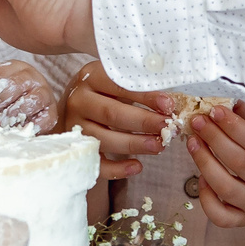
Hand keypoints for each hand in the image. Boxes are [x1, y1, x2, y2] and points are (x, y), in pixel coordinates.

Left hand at [0, 63, 63, 133]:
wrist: (32, 110)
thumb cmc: (9, 99)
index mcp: (16, 68)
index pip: (0, 74)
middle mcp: (33, 78)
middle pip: (16, 85)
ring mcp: (45, 95)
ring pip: (32, 101)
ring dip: (14, 114)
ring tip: (2, 123)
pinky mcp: (52, 113)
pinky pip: (44, 119)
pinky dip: (30, 126)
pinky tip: (17, 130)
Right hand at [64, 60, 167, 181]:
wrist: (75, 105)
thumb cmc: (104, 91)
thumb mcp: (117, 80)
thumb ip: (139, 86)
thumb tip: (170, 102)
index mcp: (91, 77)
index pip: (119, 86)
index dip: (145, 96)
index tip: (168, 105)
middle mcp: (78, 101)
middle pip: (111, 113)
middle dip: (144, 122)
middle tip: (168, 128)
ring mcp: (74, 127)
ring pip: (104, 139)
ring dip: (135, 144)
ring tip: (159, 146)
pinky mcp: (77, 149)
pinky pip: (97, 163)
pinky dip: (117, 168)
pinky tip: (137, 166)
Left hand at [187, 103, 244, 229]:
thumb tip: (225, 96)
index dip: (234, 126)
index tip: (214, 110)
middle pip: (239, 163)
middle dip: (214, 139)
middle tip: (197, 121)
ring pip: (226, 188)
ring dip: (204, 163)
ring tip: (192, 142)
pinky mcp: (243, 220)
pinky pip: (220, 215)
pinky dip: (206, 198)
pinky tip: (200, 178)